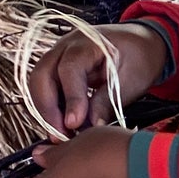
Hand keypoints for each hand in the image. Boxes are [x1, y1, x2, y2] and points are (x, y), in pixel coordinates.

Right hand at [29, 24, 167, 135]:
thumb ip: (107, 101)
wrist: (140, 42)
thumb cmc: (139, 57)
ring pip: (38, 83)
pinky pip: (44, 87)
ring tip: (62, 134)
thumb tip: (91, 126)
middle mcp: (67, 45)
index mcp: (90, 42)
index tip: (73, 124)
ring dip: (46, 110)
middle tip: (60, 135)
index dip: (71, 98)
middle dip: (48, 109)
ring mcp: (58, 55)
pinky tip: (62, 124)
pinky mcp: (57, 67)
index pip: (70, 69)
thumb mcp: (131, 81)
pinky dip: (50, 107)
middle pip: (42, 75)